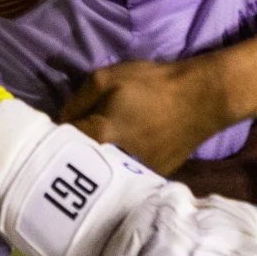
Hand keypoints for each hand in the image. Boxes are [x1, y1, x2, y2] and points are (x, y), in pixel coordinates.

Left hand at [59, 58, 233, 175]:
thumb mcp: (106, 78)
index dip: (55, 138)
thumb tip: (62, 120)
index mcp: (98, 136)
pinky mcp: (150, 177)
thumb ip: (77, 100)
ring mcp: (134, 174)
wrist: (202, 99)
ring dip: (96, 162)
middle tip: (75, 140)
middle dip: (73, 153)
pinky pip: (123, 175)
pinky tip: (122, 152)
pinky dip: (117, 167)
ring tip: (100, 147)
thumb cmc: (152, 84)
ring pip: (102, 173)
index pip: (60, 145)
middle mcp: (113, 162)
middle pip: (80, 163)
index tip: (54, 133)